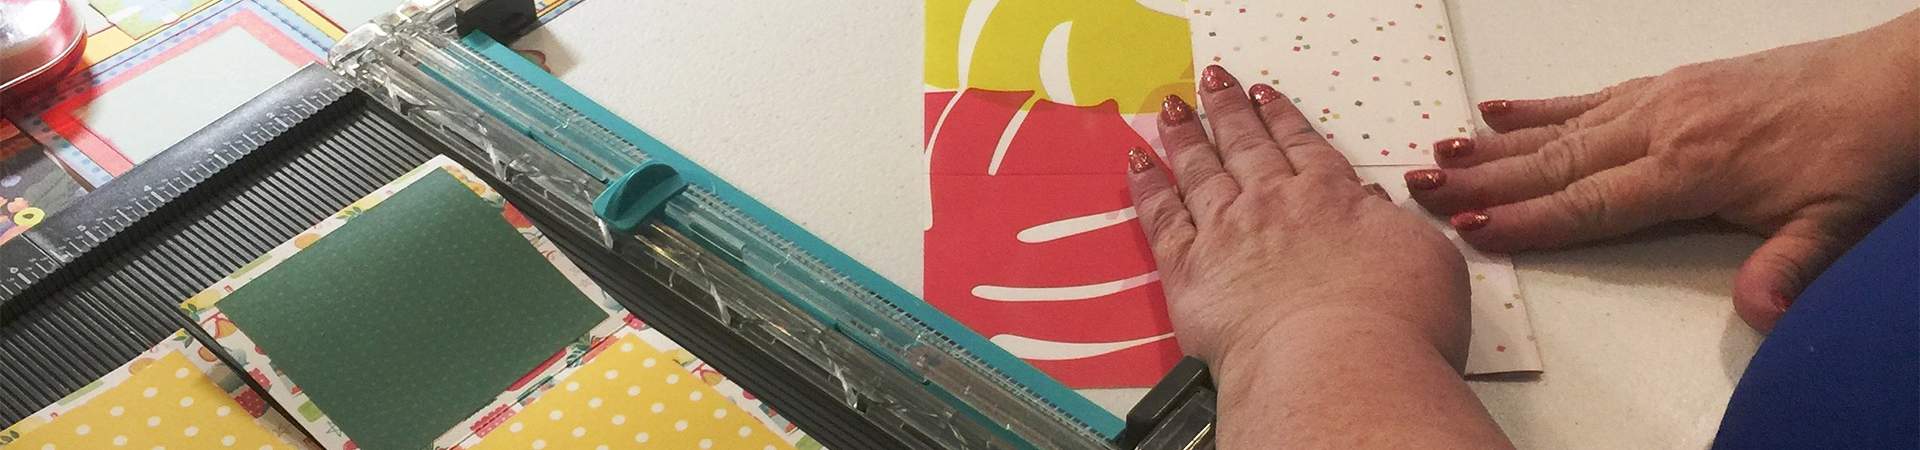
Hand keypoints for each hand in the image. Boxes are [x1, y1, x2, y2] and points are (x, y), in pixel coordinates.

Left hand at [1128, 65, 1471, 369]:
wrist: (1340, 364)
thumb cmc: (1396, 324)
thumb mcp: (1427, 259)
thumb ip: (1394, 225)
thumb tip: (1373, 207)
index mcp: (1332, 197)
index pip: (1302, 146)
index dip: (1281, 118)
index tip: (1264, 97)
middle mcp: (1274, 204)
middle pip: (1247, 146)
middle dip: (1229, 111)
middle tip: (1214, 83)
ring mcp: (1226, 232)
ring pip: (1199, 169)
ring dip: (1185, 135)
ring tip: (1174, 109)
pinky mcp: (1188, 270)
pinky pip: (1159, 216)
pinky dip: (1147, 186)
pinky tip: (1138, 163)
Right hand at [1409, 10, 1919, 331]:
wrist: (1898, 81)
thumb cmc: (1863, 152)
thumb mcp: (1836, 223)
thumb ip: (1788, 268)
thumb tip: (1760, 315)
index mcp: (1692, 168)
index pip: (1591, 203)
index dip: (1529, 220)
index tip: (1468, 227)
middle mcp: (1664, 126)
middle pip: (1557, 161)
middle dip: (1484, 179)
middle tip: (1419, 186)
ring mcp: (1664, 98)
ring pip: (1562, 127)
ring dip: (1496, 145)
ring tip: (1439, 151)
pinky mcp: (1673, 84)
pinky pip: (1591, 97)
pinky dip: (1540, 107)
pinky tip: (1501, 110)